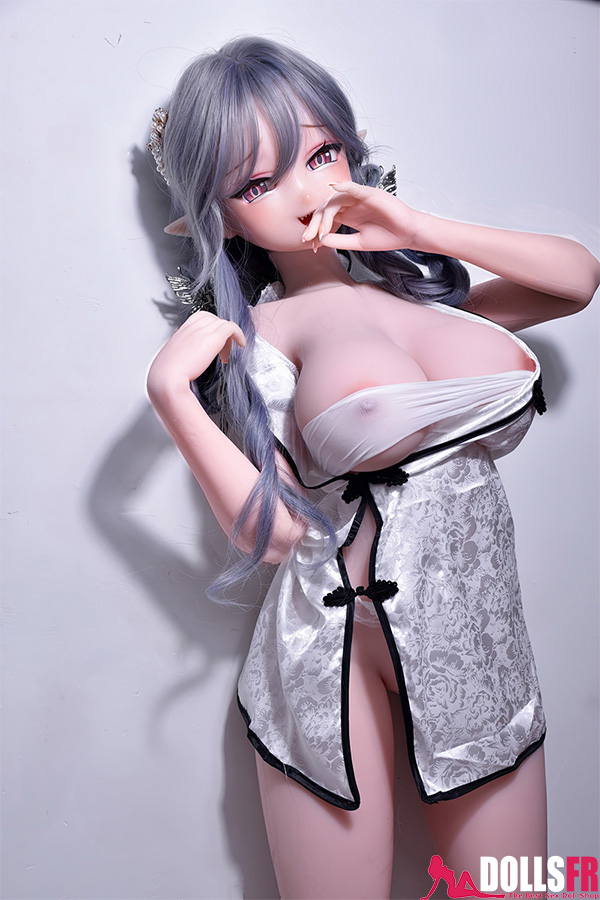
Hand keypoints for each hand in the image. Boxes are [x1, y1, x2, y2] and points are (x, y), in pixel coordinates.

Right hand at [147, 311, 245, 400]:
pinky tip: (242, 344)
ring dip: (228, 339)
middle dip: (219, 334)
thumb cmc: (167, 374)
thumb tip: (188, 357)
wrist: (166, 379)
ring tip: (226, 356)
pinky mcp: (213, 338)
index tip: (213, 344)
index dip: (211, 329)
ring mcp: (202, 330)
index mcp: (181, 331)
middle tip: (221, 352)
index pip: (201, 318)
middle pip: (213, 320)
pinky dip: (239, 334)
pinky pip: (231, 327)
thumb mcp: (173, 358)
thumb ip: (182, 352)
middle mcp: (192, 327)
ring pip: (222, 324)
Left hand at [301, 181, 421, 252]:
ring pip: (336, 200)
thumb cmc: (387, 236)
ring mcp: (360, 198)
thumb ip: (339, 240)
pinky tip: (334, 188)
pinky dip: (344, 187)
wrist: (408, 235)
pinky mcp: (371, 194)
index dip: (315, 229)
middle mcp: (351, 204)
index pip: (325, 217)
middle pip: (326, 207)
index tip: (310, 244)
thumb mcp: (358, 242)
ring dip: (326, 215)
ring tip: (322, 230)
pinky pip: (355, 188)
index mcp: (348, 215)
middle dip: (315, 223)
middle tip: (308, 238)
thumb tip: (320, 239)